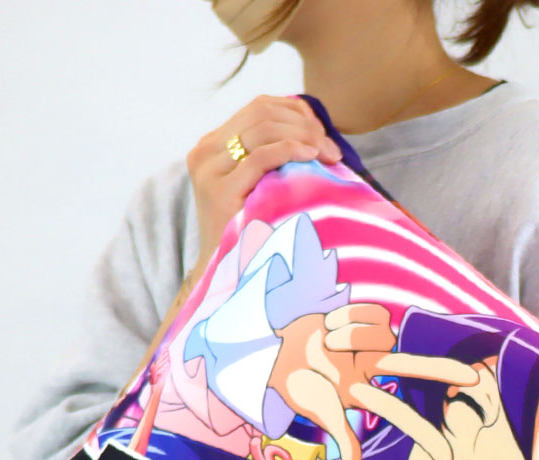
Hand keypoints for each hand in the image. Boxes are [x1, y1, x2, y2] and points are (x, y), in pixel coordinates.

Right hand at [186, 94, 341, 267]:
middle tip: (333, 150)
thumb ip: (273, 155)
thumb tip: (315, 128)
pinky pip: (262, 156)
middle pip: (262, 113)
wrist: (226, 273)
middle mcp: (205, 151)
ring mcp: (209, 170)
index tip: (324, 134)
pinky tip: (311, 157)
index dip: (297, 113)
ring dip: (304, 138)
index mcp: (212, 144)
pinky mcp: (219, 191)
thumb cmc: (253, 230)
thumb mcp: (259, 184)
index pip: (259, 107)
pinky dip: (291, 150)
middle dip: (305, 126)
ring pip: (264, 128)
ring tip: (329, 157)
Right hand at [268, 304, 478, 459]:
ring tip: (326, 340)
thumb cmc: (293, 384)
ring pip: (379, 333)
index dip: (423, 435)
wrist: (271, 347)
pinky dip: (349, 316)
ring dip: (349, 334)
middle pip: (414, 368)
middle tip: (475, 378)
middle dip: (443, 370)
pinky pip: (370, 312)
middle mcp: (373, 368)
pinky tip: (331, 323)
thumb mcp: (318, 411)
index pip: (400, 417)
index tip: (448, 459)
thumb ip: (341, 437)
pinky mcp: (364, 318)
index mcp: (363, 394)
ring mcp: (370, 342)